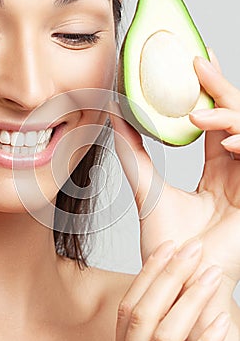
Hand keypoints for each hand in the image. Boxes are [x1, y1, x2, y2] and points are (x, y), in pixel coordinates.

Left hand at [109, 48, 239, 287]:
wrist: (176, 279)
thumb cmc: (166, 244)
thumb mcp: (146, 189)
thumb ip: (133, 154)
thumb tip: (112, 118)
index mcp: (216, 170)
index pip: (217, 121)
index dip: (210, 90)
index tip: (197, 60)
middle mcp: (235, 172)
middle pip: (235, 117)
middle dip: (221, 88)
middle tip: (200, 62)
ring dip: (230, 115)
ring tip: (200, 116)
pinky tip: (229, 141)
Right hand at [111, 240, 227, 340]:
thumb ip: (155, 338)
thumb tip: (173, 293)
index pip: (126, 309)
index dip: (147, 274)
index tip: (168, 246)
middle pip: (141, 316)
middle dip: (168, 276)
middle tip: (193, 248)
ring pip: (164, 337)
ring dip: (190, 301)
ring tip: (212, 275)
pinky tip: (222, 321)